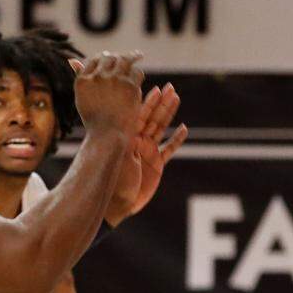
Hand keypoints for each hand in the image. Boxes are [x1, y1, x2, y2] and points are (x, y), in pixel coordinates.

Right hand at [71, 52, 143, 138]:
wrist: (108, 135)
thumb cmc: (95, 120)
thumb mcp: (82, 98)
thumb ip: (81, 77)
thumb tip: (72, 60)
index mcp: (84, 80)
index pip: (95, 60)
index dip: (104, 57)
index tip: (110, 58)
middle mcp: (98, 77)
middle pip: (110, 58)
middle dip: (117, 57)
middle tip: (126, 56)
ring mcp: (114, 80)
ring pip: (124, 60)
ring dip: (132, 56)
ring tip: (138, 55)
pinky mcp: (130, 85)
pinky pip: (136, 72)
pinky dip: (137, 74)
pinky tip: (138, 76)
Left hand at [108, 83, 188, 223]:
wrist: (114, 204)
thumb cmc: (108, 182)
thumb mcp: (113, 159)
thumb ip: (120, 142)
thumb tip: (120, 126)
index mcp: (125, 138)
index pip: (138, 115)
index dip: (148, 102)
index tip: (156, 88)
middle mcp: (137, 142)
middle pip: (152, 118)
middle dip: (161, 103)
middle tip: (171, 87)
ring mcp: (148, 152)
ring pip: (161, 129)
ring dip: (169, 114)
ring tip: (176, 98)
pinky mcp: (157, 165)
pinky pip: (169, 149)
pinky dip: (177, 139)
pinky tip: (184, 128)